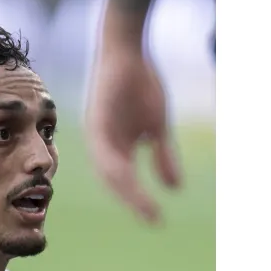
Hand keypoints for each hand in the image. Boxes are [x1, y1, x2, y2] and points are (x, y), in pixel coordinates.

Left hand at [86, 50, 180, 222]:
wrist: (126, 52)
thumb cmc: (139, 86)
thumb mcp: (156, 126)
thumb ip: (162, 155)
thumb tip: (174, 188)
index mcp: (113, 146)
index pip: (121, 179)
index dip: (137, 198)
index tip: (155, 217)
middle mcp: (100, 143)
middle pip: (113, 180)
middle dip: (133, 200)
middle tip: (153, 219)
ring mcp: (96, 133)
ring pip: (109, 170)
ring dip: (128, 190)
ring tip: (146, 206)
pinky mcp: (96, 120)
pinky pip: (106, 150)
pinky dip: (118, 166)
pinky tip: (131, 178)